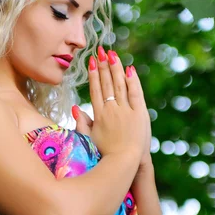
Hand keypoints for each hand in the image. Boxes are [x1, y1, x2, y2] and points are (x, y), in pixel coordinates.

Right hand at [72, 46, 149, 163]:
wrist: (125, 163)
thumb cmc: (106, 154)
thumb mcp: (89, 139)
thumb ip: (82, 122)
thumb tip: (74, 107)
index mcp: (99, 115)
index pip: (95, 90)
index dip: (93, 74)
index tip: (91, 61)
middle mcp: (112, 110)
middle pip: (106, 83)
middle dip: (103, 65)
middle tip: (101, 51)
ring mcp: (126, 111)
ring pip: (120, 84)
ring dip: (116, 68)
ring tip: (112, 55)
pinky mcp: (140, 114)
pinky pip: (136, 93)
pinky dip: (133, 80)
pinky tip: (129, 69)